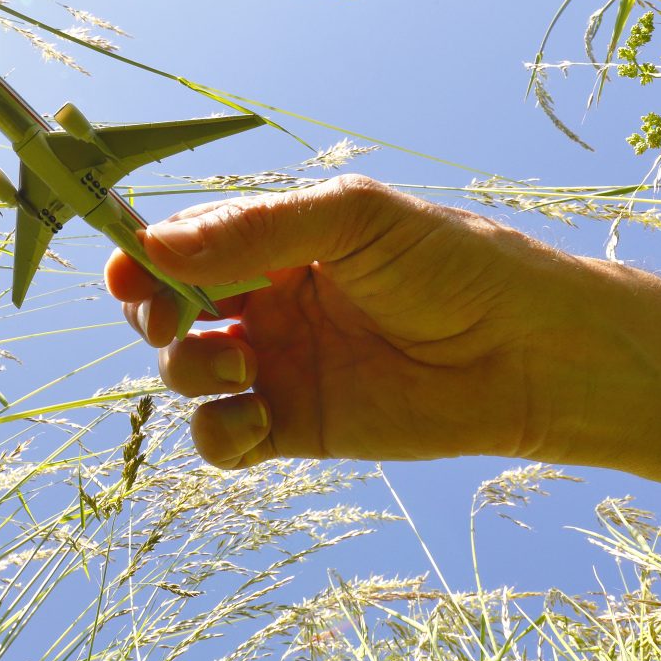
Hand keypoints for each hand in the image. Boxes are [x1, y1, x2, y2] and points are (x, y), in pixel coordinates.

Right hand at [106, 175, 588, 470]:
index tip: (128, 271)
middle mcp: (265, 302)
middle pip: (165, 310)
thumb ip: (254, 232)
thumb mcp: (352, 221)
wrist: (532, 353)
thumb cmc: (454, 264)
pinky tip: (255, 418)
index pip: (180, 245)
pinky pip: (223, 439)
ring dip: (188, 369)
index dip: (142, 258)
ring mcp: (278, 366)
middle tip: (172, 321)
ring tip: (244, 360)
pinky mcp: (296, 428)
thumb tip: (154, 247)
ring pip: (184, 374)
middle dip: (151, 314)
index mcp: (273, 241)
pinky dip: (219, 433)